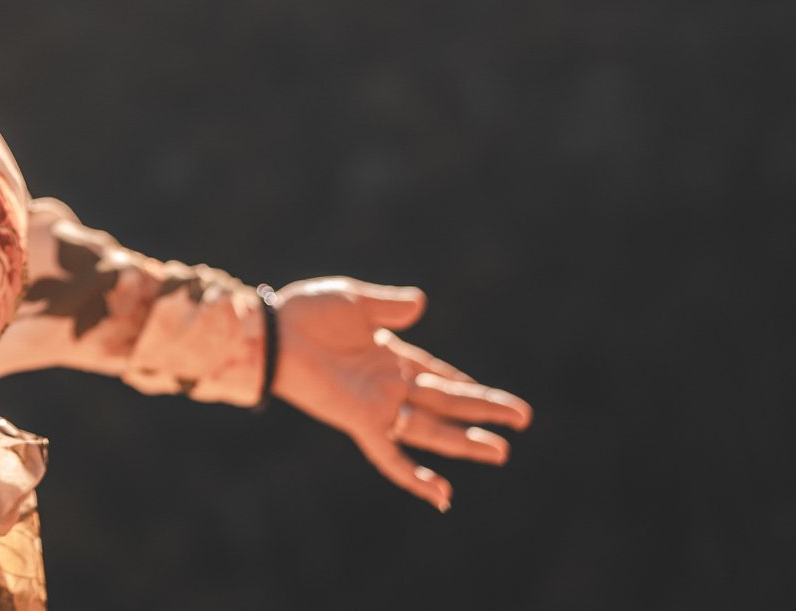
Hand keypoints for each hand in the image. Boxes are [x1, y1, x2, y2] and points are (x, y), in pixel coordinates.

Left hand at [272, 277, 532, 511]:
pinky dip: (414, 476)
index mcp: (390, 354)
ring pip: (431, 430)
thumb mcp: (355, 301)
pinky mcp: (361, 420)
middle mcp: (389, 383)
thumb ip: (389, 307)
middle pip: (446, 403)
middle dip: (483, 411)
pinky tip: (441, 494)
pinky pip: (391, 456)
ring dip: (465, 442)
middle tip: (522, 419)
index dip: (464, 383)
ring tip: (501, 452)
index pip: (437, 373)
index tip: (495, 399)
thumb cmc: (307, 312)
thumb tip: (422, 304)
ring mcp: (378, 405)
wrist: (273, 332)